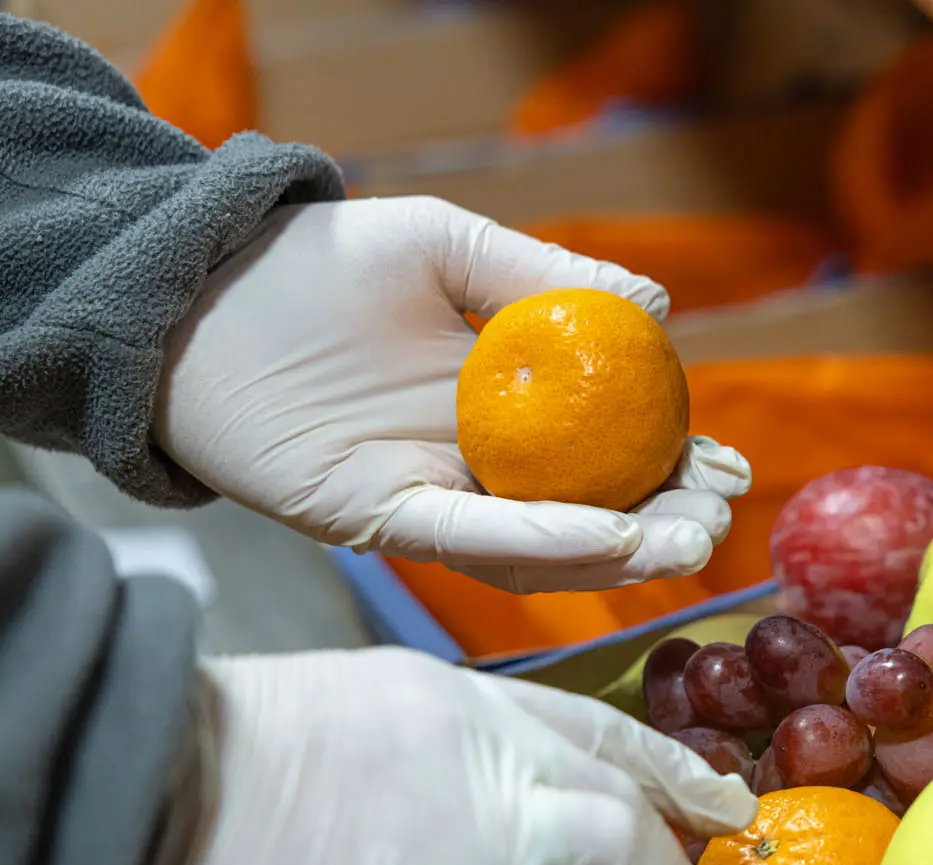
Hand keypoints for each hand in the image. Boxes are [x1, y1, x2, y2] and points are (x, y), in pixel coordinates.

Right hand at [122, 649, 756, 864]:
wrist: (125, 769)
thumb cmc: (198, 752)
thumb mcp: (330, 717)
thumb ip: (405, 754)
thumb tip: (429, 812)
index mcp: (453, 696)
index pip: (588, 722)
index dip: (662, 763)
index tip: (706, 797)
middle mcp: (483, 744)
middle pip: (625, 787)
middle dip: (686, 846)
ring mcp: (468, 826)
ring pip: (621, 858)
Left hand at [154, 196, 749, 592]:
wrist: (201, 291)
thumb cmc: (321, 264)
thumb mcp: (447, 246)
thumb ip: (543, 276)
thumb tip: (656, 297)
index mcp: (503, 406)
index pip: (607, 450)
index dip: (673, 465)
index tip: (731, 467)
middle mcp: (478, 466)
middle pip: (588, 513)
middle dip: (662, 526)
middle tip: (715, 521)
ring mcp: (435, 499)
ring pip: (541, 547)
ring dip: (619, 551)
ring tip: (683, 541)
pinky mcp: (382, 521)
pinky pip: (473, 540)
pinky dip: (541, 544)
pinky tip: (608, 538)